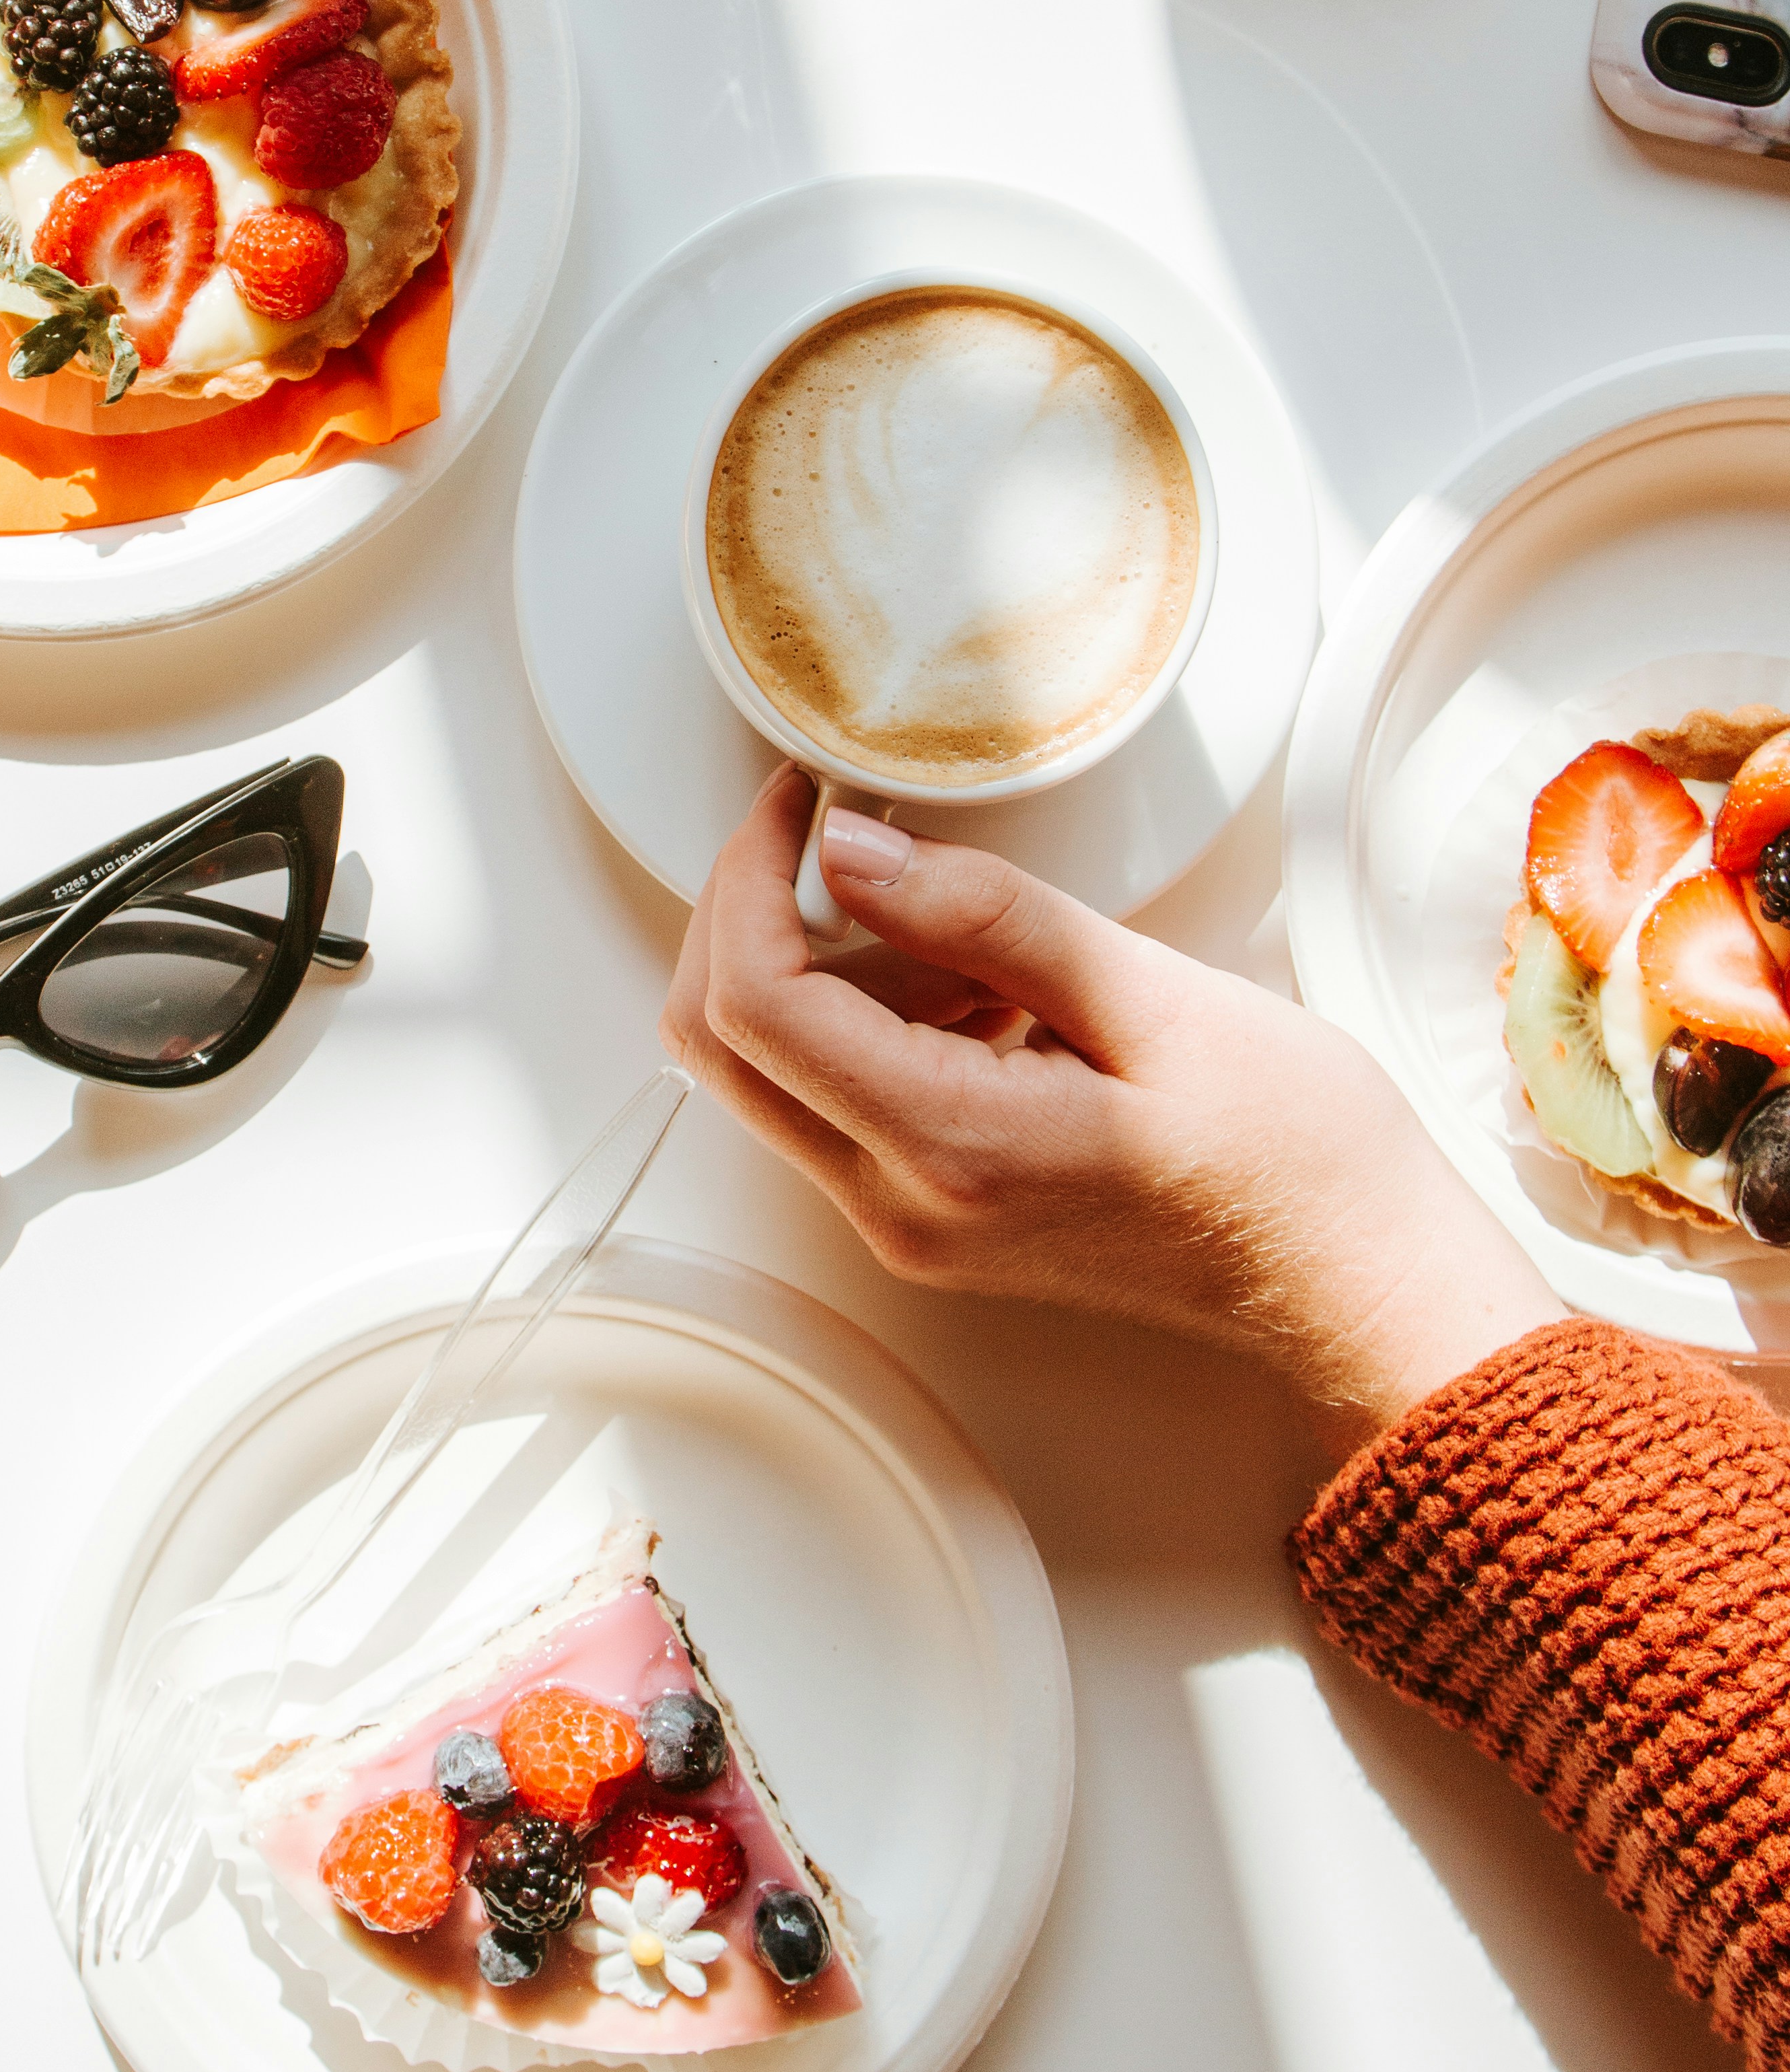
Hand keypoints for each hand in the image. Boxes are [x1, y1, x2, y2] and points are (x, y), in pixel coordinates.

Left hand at [662, 771, 1561, 1457]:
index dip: (748, 879)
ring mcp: (907, 1225)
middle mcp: (898, 1209)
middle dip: (747, 916)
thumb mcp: (1150, 995)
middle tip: (834, 826)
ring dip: (818, 971)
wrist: (1350, 1276)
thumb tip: (845, 851)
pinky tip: (981, 989)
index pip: (753, 1005)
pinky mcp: (932, 1218)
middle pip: (721, 1048)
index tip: (802, 795)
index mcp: (950, 1149)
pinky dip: (868, 1022)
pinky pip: (840, 1104)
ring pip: (771, 1075)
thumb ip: (984, 917)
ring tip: (964, 928)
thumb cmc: (1291, 1149)